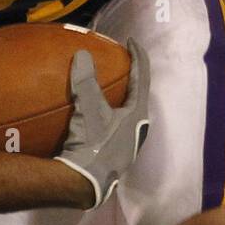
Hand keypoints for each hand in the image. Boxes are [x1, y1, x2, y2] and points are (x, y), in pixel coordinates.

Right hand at [55, 40, 149, 207]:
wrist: (85, 183)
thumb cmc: (92, 144)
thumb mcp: (87, 109)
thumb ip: (85, 81)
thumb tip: (82, 54)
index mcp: (138, 115)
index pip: (142, 78)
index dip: (138, 57)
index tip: (131, 41)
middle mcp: (138, 130)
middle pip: (139, 97)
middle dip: (132, 79)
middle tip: (123, 64)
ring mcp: (128, 145)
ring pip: (128, 114)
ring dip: (121, 99)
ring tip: (110, 88)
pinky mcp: (116, 155)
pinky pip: (115, 126)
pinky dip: (108, 115)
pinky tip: (95, 116)